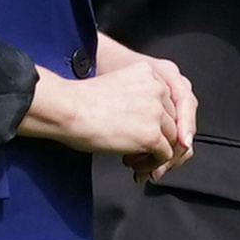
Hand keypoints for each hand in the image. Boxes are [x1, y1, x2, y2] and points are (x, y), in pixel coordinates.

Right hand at [23, 40, 195, 168]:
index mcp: (148, 73)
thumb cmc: (81, 101)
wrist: (67, 110)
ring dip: (155, 155)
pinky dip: (152, 165)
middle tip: (140, 154)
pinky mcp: (152, 134)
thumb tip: (149, 125)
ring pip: (171, 140)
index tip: (144, 136)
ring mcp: (157, 112)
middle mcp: (158, 89)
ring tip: (136, 162)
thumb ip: (138, 100)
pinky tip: (135, 166)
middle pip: (172, 122)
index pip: (168, 102)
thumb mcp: (117, 88)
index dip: (158, 123)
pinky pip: (164, 156)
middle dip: (159, 141)